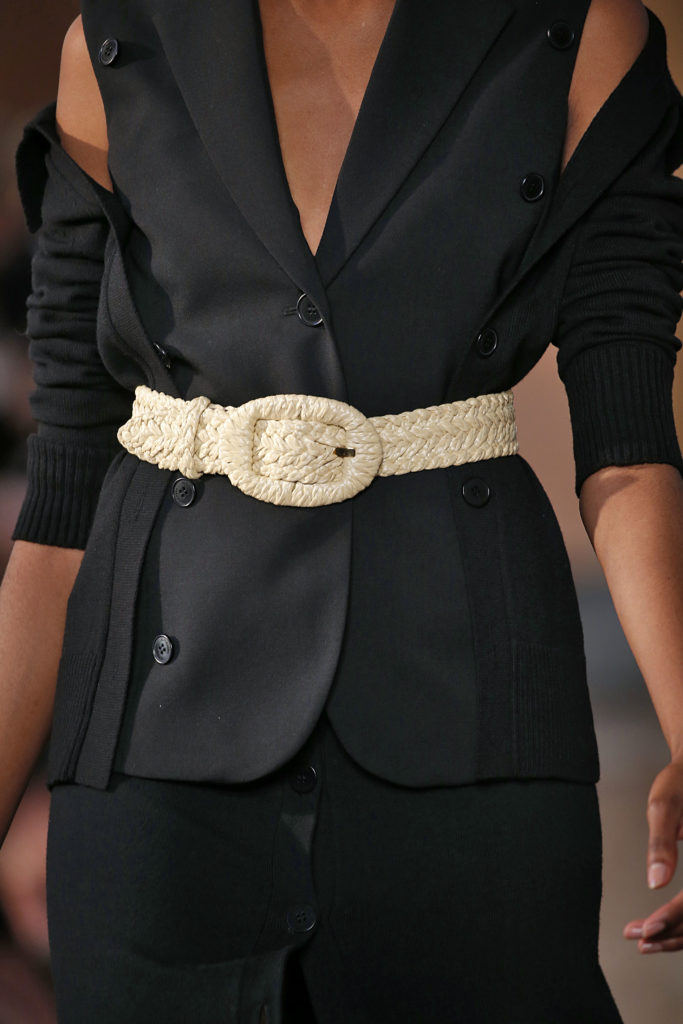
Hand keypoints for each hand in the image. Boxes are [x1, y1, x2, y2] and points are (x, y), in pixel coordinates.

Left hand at [623, 760, 682, 952]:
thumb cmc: (681, 781)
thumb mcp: (665, 804)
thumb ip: (661, 843)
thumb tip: (655, 882)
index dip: (674, 917)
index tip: (646, 928)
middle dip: (672, 934)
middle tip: (637, 938)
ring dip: (679, 935)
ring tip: (643, 939)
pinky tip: (663, 928)